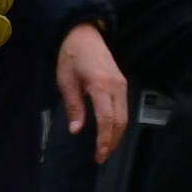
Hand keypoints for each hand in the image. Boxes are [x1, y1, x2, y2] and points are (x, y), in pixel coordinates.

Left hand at [54, 23, 129, 165]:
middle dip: (112, 142)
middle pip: (120, 122)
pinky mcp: (122, 83)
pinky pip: (123, 108)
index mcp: (100, 85)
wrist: (84, 33)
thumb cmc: (71, 55)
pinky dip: (118, 123)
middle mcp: (116, 86)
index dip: (104, 140)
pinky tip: (109, 131)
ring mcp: (122, 84)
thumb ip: (73, 106)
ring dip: (116, 135)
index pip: (107, 119)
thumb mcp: (65, 81)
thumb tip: (76, 130)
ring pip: (125, 117)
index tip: (98, 154)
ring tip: (105, 149)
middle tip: (100, 157)